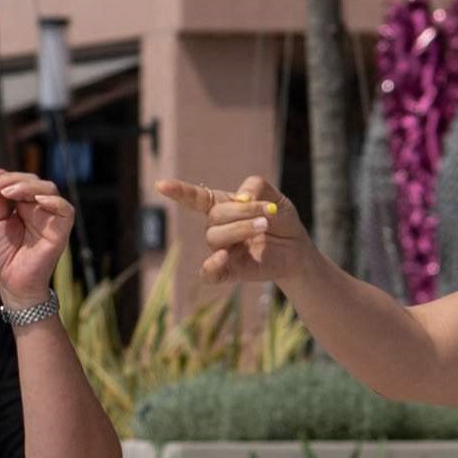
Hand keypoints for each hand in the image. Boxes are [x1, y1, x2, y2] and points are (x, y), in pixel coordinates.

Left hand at [0, 167, 76, 309]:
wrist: (13, 285)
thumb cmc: (6, 258)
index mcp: (25, 206)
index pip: (20, 181)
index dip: (5, 175)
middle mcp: (40, 209)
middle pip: (34, 181)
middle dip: (13, 179)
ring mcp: (51, 219)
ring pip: (49, 189)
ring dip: (27, 186)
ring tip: (8, 193)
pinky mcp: (60, 231)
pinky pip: (66, 210)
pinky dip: (54, 202)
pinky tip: (38, 200)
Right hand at [154, 171, 295, 288]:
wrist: (297, 248)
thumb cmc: (280, 221)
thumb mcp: (274, 196)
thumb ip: (256, 186)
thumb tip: (240, 197)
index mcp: (222, 206)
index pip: (194, 198)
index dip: (178, 191)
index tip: (161, 185)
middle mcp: (216, 228)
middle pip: (214, 217)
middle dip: (243, 211)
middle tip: (267, 213)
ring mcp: (220, 250)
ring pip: (215, 238)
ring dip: (241, 229)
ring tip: (263, 226)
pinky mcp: (228, 272)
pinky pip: (209, 273)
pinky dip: (212, 265)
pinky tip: (224, 256)